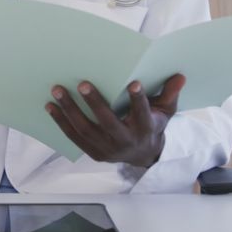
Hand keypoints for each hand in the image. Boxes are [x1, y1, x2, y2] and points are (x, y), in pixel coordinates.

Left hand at [45, 74, 185, 168]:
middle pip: (108, 123)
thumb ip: (169, 93)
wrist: (143, 155)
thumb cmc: (152, 125)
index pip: (143, 114)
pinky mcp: (94, 153)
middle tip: (82, 83)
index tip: (133, 83)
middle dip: (94, 103)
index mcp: (146, 129)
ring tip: (57, 91)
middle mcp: (126, 141)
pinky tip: (51, 107)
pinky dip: (61, 122)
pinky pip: (75, 137)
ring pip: (86, 130)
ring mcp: (108, 149)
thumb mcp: (166, 111)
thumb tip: (180, 76)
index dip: (139, 101)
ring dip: (70, 111)